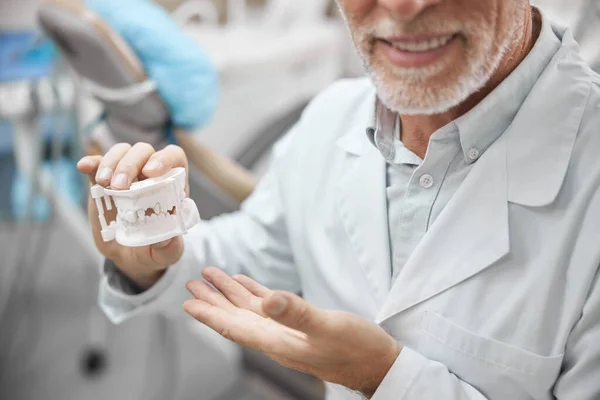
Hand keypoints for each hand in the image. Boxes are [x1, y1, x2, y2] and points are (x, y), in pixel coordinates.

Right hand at [77, 143, 189, 288]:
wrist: (130, 255)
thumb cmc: (155, 249)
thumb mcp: (166, 254)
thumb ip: (170, 248)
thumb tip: (167, 238)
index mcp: (171, 185)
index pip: (174, 157)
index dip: (164, 159)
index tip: (151, 172)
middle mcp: (149, 174)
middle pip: (143, 151)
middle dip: (131, 164)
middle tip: (120, 186)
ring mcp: (126, 175)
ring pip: (121, 152)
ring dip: (111, 162)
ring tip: (104, 183)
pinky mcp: (104, 182)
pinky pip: (97, 164)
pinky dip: (92, 162)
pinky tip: (84, 166)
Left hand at [183, 267, 401, 397]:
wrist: (377, 362)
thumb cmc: (356, 349)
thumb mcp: (327, 327)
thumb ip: (297, 313)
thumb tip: (267, 299)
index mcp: (277, 342)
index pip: (234, 328)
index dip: (209, 315)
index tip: (187, 303)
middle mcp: (277, 337)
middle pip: (235, 317)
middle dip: (212, 301)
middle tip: (191, 284)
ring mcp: (287, 331)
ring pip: (249, 309)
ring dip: (228, 294)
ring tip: (211, 277)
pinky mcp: (299, 323)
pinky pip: (268, 306)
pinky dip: (253, 293)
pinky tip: (244, 283)